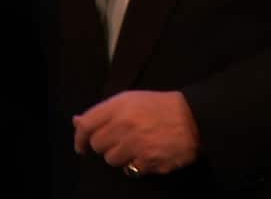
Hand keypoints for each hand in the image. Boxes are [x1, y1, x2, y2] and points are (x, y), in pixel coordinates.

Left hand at [72, 90, 199, 174]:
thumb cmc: (160, 107)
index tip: (81, 146)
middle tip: (117, 141)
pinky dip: (136, 165)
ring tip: (134, 147)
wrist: (194, 118)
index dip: (79, 137)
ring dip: (119, 157)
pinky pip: (130, 170)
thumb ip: (103, 111)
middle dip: (104, 146)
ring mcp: (136, 145)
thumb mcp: (130, 100)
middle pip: (97, 145)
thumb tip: (77, 121)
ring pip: (111, 160)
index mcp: (118, 106)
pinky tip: (146, 155)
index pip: (86, 125)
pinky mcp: (148, 162)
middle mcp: (124, 125)